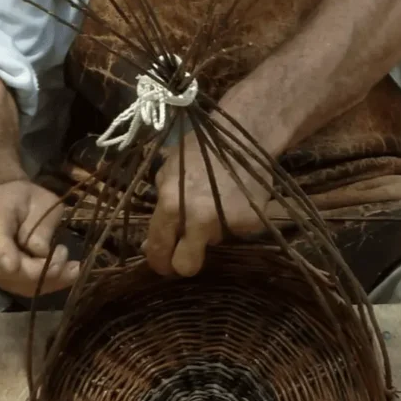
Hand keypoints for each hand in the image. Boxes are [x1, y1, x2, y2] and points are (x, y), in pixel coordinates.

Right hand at [0, 179, 79, 297]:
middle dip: (43, 271)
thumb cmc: (22, 198)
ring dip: (51, 281)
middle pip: (12, 274)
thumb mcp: (38, 199)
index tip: (22, 262)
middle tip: (64, 253)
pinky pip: (27, 289)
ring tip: (74, 267)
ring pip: (21, 286)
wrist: (1, 204)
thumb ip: (40, 224)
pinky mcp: (7, 280)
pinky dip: (51, 284)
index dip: (7, 257)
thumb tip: (42, 251)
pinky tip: (69, 274)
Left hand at [146, 134, 270, 276]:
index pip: (158, 249)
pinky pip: (236, 232)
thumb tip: (150, 244)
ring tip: (218, 203)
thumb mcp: (169, 170)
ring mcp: (227, 223)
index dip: (159, 262)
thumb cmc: (201, 148)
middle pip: (186, 266)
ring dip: (212, 231)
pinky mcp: (251, 223)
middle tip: (188, 252)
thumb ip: (160, 207)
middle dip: (184, 264)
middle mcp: (198, 219)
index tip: (163, 264)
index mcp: (171, 205)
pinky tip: (235, 200)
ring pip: (214, 244)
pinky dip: (234, 221)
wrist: (246, 134)